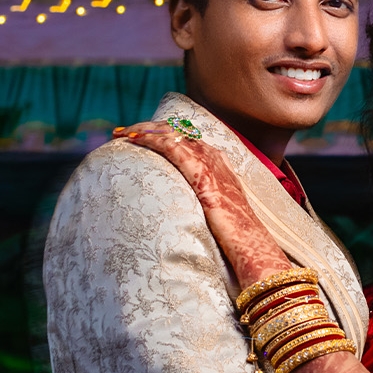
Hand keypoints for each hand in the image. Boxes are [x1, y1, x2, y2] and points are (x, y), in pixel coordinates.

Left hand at [115, 121, 294, 285]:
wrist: (250, 244)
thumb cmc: (236, 236)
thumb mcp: (218, 210)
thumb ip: (203, 200)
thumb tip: (185, 208)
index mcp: (219, 163)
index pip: (186, 138)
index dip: (162, 133)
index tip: (139, 136)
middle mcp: (215, 157)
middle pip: (177, 130)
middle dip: (148, 128)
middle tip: (123, 132)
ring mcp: (209, 162)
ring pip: (171, 133)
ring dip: (143, 130)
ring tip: (122, 133)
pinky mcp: (201, 172)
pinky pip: (170, 146)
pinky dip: (150, 139)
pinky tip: (134, 139)